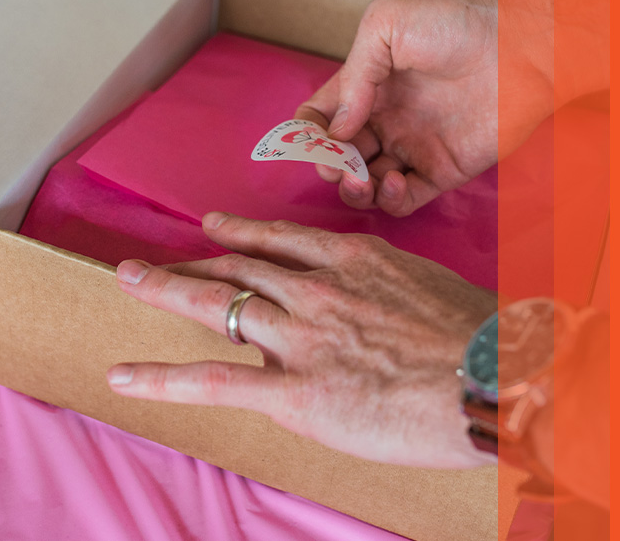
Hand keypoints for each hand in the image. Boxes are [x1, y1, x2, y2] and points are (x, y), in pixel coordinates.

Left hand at [107, 213, 497, 468]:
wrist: (494, 376)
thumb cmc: (476, 334)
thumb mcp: (423, 285)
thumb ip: (377, 285)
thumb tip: (357, 300)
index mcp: (348, 258)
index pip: (276, 241)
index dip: (238, 233)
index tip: (214, 228)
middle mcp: (313, 288)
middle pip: (236, 265)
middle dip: (189, 260)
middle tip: (149, 259)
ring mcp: (298, 337)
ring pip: (215, 304)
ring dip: (164, 290)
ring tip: (127, 281)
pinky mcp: (294, 392)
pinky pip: (214, 381)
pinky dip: (162, 379)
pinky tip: (125, 377)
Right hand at [297, 0, 500, 215]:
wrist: (521, 45)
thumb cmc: (455, 24)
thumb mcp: (385, 25)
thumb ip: (352, 76)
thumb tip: (335, 130)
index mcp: (366, 87)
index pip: (320, 118)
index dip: (306, 134)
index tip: (309, 141)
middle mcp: (384, 120)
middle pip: (338, 157)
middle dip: (328, 166)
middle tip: (336, 165)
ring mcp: (412, 147)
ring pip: (366, 185)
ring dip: (354, 190)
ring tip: (361, 179)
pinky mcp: (442, 171)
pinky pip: (405, 200)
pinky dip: (390, 200)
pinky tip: (394, 181)